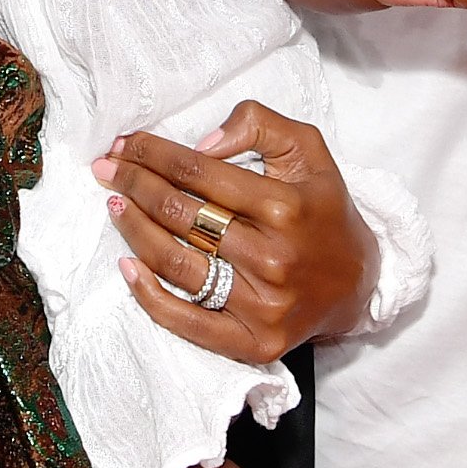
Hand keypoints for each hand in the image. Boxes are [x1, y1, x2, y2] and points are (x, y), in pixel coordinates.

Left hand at [92, 101, 373, 360]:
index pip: (199, 173)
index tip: (126, 145)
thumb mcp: (308, 151)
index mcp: (286, 207)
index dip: (154, 155)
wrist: (359, 284)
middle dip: (135, 184)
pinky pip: (185, 321)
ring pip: (175, 263)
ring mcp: (262, 304)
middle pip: (181, 215)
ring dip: (134, 230)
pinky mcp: (253, 342)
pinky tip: (126, 265)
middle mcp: (273, 257)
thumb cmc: (323, 210)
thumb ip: (260, 125)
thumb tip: (202, 142)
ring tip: (115, 205)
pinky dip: (148, 295)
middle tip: (107, 170)